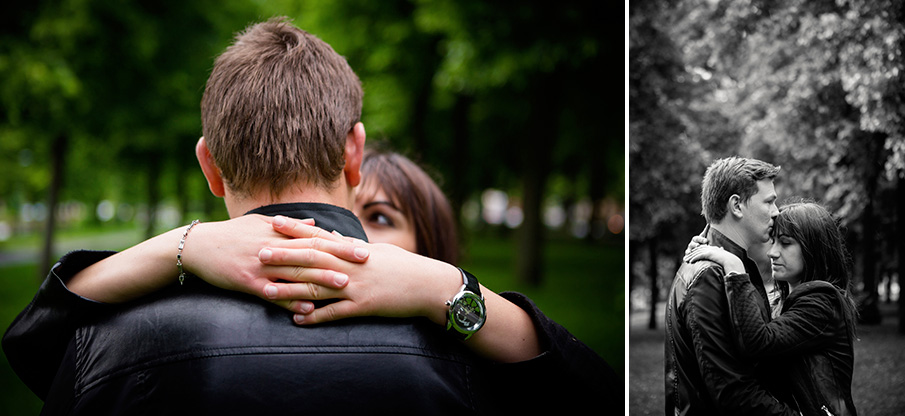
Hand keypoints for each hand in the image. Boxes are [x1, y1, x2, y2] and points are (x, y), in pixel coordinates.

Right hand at [182, 215, 367, 312]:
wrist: (196, 246)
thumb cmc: (231, 234)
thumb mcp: (260, 223)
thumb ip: (290, 226)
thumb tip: (315, 224)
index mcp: (278, 232)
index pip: (316, 238)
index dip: (340, 243)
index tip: (362, 248)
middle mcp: (273, 246)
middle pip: (311, 253)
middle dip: (339, 258)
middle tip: (364, 264)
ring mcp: (260, 265)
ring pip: (296, 273)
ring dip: (321, 279)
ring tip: (344, 285)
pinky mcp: (247, 281)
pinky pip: (273, 294)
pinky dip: (291, 301)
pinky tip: (308, 309)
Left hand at [260, 216, 459, 325]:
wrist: (429, 284)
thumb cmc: (404, 265)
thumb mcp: (377, 249)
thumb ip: (350, 243)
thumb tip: (331, 233)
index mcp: (353, 250)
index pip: (318, 235)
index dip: (295, 229)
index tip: (273, 222)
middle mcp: (351, 266)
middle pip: (311, 258)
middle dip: (283, 256)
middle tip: (257, 253)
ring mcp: (356, 286)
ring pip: (317, 287)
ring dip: (290, 289)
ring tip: (266, 289)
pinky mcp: (364, 306)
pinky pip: (335, 313)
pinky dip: (315, 317)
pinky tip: (296, 321)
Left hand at [683, 245, 744, 275]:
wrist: (733, 262)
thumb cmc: (730, 263)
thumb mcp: (723, 261)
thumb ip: (719, 261)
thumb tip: (717, 267)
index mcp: (715, 249)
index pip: (703, 250)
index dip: (696, 253)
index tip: (691, 256)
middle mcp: (712, 248)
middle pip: (698, 250)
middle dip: (691, 254)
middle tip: (685, 258)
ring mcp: (711, 250)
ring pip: (697, 252)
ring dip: (691, 257)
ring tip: (685, 261)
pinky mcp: (709, 253)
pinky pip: (700, 255)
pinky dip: (694, 258)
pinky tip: (690, 262)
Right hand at [684, 225, 709, 255]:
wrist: (698, 250)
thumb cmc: (702, 243)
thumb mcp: (704, 237)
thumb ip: (706, 231)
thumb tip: (708, 224)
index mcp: (696, 239)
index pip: (698, 238)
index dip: (701, 239)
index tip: (706, 241)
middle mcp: (692, 243)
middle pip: (692, 243)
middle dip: (696, 244)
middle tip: (699, 245)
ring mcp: (689, 248)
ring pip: (690, 248)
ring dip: (692, 249)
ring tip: (695, 252)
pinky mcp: (688, 253)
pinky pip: (687, 253)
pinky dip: (688, 253)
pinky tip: (689, 254)